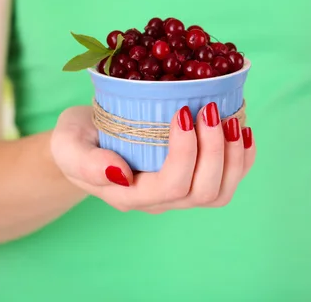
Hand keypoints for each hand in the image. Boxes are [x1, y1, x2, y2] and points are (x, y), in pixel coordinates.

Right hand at [51, 103, 255, 212]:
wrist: (87, 142)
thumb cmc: (76, 141)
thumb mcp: (68, 146)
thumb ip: (86, 163)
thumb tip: (119, 173)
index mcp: (131, 195)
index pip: (170, 185)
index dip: (185, 153)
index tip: (182, 112)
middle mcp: (160, 200)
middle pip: (202, 192)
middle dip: (215, 150)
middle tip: (210, 109)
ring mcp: (180, 193)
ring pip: (220, 192)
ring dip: (233, 156)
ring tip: (231, 119)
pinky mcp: (193, 178)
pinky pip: (228, 179)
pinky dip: (242, 158)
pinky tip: (241, 130)